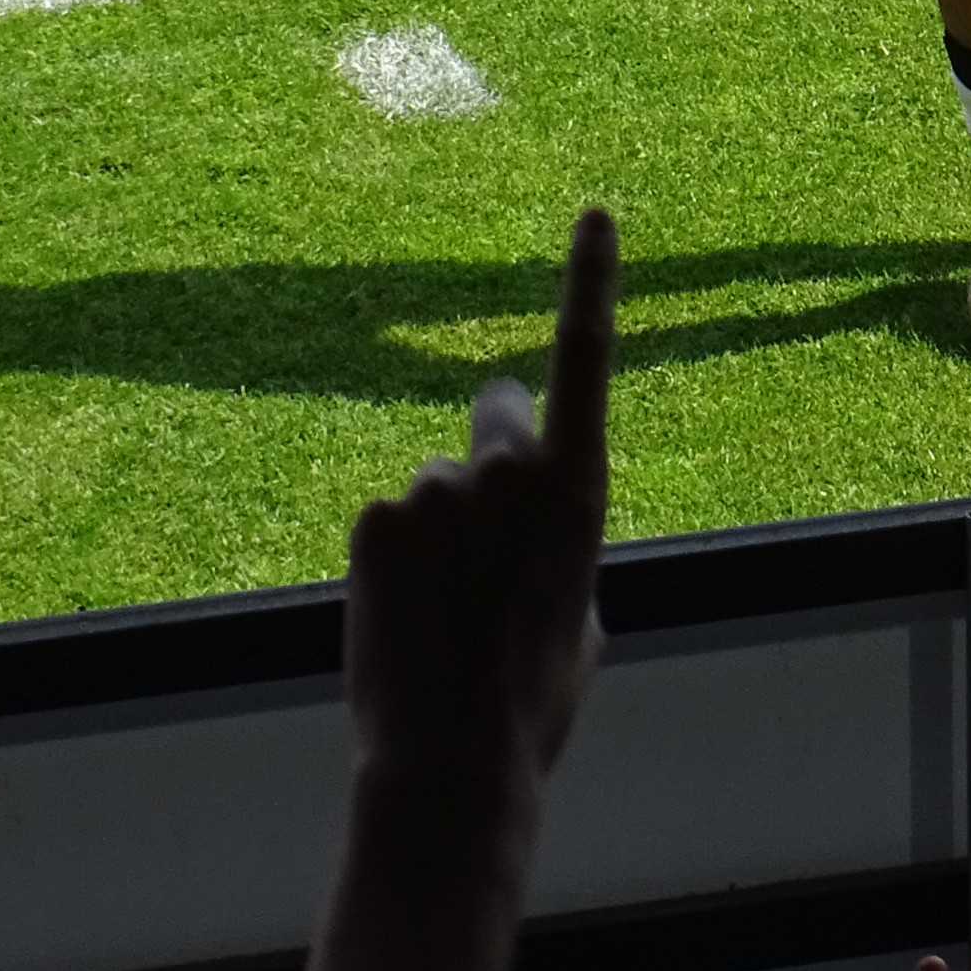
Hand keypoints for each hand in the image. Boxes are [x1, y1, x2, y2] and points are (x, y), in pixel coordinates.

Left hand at [343, 206, 614, 802]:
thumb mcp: (579, 606)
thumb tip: (520, 523)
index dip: (591, 279)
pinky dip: (394, 561)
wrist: (453, 756)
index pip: (588, 356)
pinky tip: (405, 618)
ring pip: (437, 489)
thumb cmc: (537, 696)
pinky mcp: (376, 519)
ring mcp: (438, 489)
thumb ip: (557, 538)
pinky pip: (390, 523)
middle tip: (484, 538)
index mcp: (582, 486)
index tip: (594, 214)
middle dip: (491, 453)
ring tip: (445, 615)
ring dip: (439, 534)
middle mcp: (511, 469)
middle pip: (495, 422)